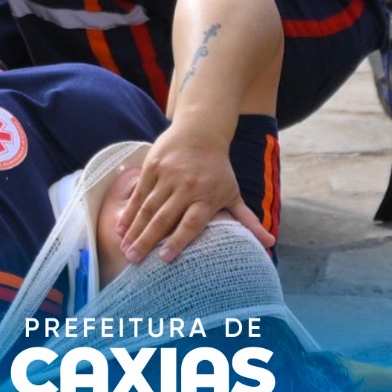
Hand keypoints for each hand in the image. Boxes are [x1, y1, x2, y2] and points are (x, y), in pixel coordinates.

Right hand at [117, 124, 274, 264]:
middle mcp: (187, 187)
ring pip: (148, 207)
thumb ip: (247, 220)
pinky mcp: (153, 166)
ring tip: (125, 250)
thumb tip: (270, 242)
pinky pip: (139, 193)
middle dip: (148, 241)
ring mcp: (168, 175)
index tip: (164, 259)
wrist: (201, 131)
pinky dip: (129, 211)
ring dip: (135, 230)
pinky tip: (121, 228)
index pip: (191, 223)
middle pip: (164, 218)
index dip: (177, 241)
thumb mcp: (233, 193)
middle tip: (133, 261)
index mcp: (207, 196)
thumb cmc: (218, 169)